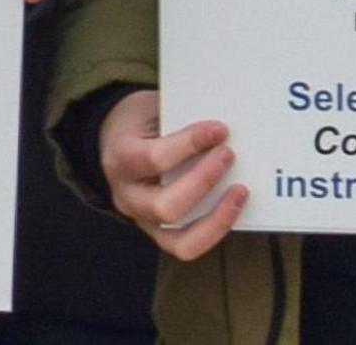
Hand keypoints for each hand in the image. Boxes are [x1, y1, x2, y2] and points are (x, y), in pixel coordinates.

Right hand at [101, 90, 245, 259]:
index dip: (191, 144)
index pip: (155, 158)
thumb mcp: (150, 110)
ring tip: (240, 191)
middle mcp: (127, 196)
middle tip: (228, 155)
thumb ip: (180, 120)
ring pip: (178, 240)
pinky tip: (232, 208)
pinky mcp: (158, 233)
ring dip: (216, 217)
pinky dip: (214, 230)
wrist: (115, 139)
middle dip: (203, 182)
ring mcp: (142, 219)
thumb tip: (222, 129)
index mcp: (120, 158)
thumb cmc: (139, 123)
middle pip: (165, 206)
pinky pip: (187, 245)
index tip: (219, 129)